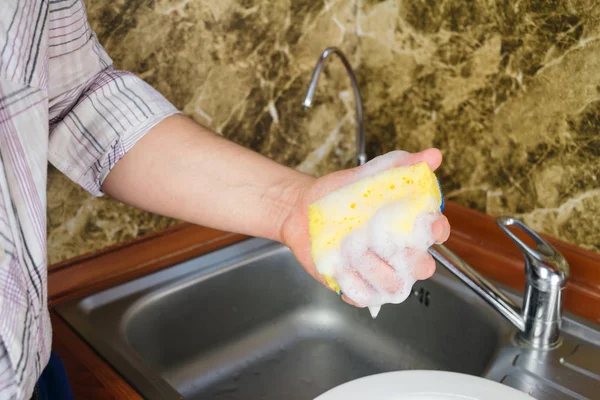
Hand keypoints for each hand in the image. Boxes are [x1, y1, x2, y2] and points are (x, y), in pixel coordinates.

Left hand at [281, 148, 450, 306]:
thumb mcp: (370, 174)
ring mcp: (378, 271)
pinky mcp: (357, 285)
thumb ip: (402, 166)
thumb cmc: (341, 194)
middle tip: (385, 240)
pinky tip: (343, 270)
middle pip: (422, 267)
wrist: (303, 210)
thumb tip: (433, 155)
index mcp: (408, 226)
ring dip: (377, 270)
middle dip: (410, 257)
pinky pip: (367, 298)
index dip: (437, 230)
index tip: (427, 223)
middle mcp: (398, 252)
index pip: (437, 233)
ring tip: (353, 249)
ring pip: (395, 285)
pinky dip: (357, 288)